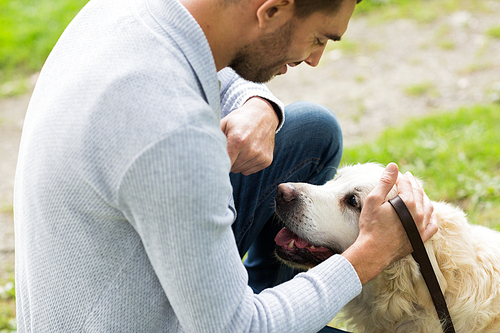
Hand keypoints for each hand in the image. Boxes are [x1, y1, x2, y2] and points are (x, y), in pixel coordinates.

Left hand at [220, 97, 278, 174]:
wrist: (264, 114)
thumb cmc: (240, 119)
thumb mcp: (224, 123)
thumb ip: (213, 138)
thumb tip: (201, 151)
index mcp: (238, 140)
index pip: (223, 162)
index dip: (217, 161)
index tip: (215, 157)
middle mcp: (251, 150)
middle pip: (231, 167)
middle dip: (227, 161)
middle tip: (228, 149)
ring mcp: (260, 156)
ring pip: (240, 170)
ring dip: (236, 163)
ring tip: (239, 149)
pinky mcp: (266, 160)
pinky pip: (249, 170)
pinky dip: (246, 164)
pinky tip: (247, 152)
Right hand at [342, 163, 437, 284]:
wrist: (373, 251)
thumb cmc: (371, 225)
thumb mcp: (374, 200)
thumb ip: (385, 182)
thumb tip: (394, 166)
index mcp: (408, 203)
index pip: (407, 185)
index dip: (401, 177)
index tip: (397, 174)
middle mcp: (419, 214)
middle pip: (419, 193)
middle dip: (413, 184)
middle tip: (408, 178)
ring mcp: (422, 227)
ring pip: (428, 207)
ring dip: (424, 197)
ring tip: (418, 192)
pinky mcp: (421, 238)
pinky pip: (433, 225)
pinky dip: (432, 216)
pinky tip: (428, 212)